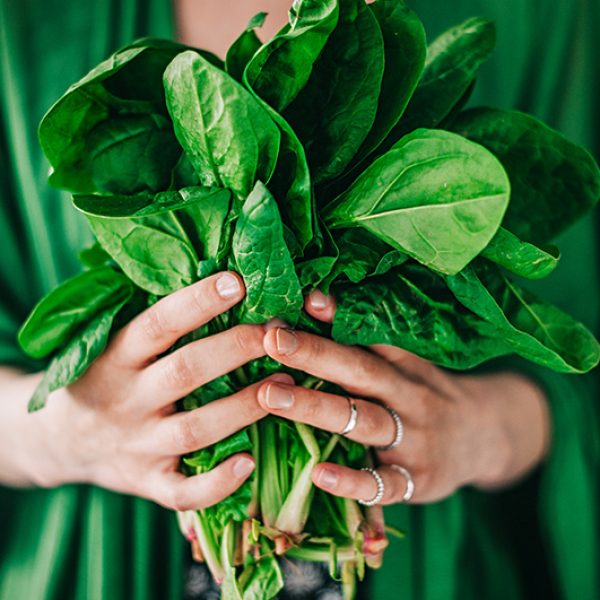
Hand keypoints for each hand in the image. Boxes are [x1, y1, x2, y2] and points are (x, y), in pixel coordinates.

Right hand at [34, 272, 289, 510]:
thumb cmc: (103, 378)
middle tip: (278, 332)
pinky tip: (250, 463)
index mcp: (114, 358)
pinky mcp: (146, 483)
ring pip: (196, 429)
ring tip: (287, 384)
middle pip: (185, 372)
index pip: (157, 324)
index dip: (197, 302)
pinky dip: (217, 484)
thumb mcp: (111, 345)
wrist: (59, 441)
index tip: (238, 282)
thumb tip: (218, 281)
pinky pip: (182, 492)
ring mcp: (137, 446)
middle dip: (236, 348)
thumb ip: (155, 322)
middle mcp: (125, 401)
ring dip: (244, 407)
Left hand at [256, 291, 549, 505]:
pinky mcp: (417, 482)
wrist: (485, 437)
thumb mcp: (404, 364)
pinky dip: (353, 482)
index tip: (297, 304)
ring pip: (364, 422)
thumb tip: (312, 300)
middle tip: (271, 341)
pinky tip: (319, 474)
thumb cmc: (424, 395)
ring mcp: (415, 441)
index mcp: (404, 365)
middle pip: (361, 372)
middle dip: (314, 355)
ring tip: (270, 395)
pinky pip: (384, 485)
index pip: (367, 338)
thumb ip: (361, 340)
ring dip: (317, 408)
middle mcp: (410, 397)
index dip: (333, 321)